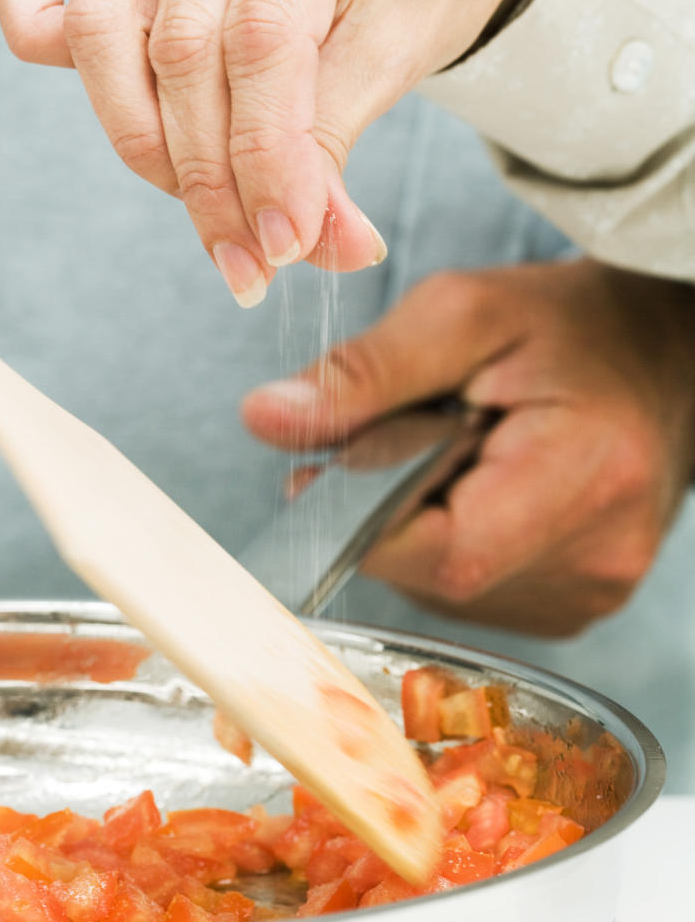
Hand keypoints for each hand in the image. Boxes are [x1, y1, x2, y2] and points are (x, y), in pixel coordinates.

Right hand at [0, 0, 546, 304]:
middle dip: (211, 178)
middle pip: (179, 47)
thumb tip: (308, 251)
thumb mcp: (397, 56)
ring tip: (205, 206)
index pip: (262, 35)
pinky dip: (41, 38)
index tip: (285, 245)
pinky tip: (119, 102)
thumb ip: (333, 146)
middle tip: (248, 260)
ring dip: (144, 144)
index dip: (267, 157)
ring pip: (100, 32)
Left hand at [242, 260, 694, 635]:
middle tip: (418, 436)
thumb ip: (363, 372)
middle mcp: (596, 559)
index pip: (436, 552)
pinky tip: (482, 491)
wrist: (666, 355)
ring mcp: (590, 594)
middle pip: (431, 573)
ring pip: (443, 589)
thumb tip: (266, 419)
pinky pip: (473, 594)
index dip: (368, 512)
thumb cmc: (572, 328)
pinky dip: (453, 543)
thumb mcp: (463, 314)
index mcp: (583, 477)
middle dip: (392, 507)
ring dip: (422, 526)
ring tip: (463, 458)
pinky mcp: (575, 607)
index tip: (352, 457)